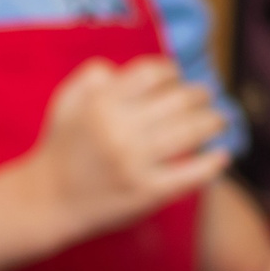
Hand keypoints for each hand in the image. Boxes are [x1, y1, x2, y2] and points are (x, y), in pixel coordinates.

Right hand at [27, 56, 229, 240]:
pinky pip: (191, 174)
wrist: (48, 200)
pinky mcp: (147, 192)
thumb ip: (90, 78)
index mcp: (100, 104)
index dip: (171, 72)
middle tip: (206, 97)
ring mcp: (135, 162)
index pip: (152, 73)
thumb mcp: (64, 104)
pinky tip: (221, 155)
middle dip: (200, 94)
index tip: (177, 77)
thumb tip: (123, 69)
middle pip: (179, 99)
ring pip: (192, 131)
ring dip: (213, 121)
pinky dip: (212, 163)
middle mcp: (119, 130)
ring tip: (219, 120)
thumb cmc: (61, 149)